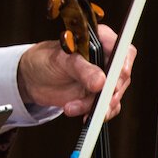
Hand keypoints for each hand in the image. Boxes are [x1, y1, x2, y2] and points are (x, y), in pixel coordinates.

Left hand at [16, 25, 134, 117]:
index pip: (122, 50)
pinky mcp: (98, 96)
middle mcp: (106, 60)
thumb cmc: (45, 60)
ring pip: (113, 95)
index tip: (118, 76)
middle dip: (110, 91)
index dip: (124, 63)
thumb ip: (82, 70)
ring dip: (97, 105)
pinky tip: (83, 116)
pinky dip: (96, 114)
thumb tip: (101, 82)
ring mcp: (104, 79)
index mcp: (101, 41)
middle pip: (122, 77)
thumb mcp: (61, 60)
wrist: (33, 78)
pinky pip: (107, 108)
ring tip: (72, 107)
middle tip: (99, 100)